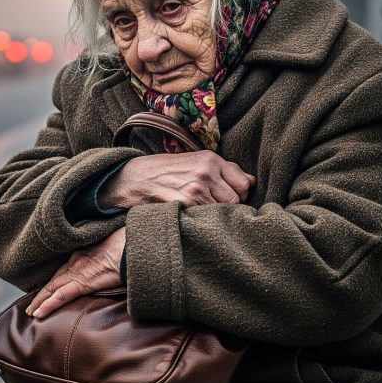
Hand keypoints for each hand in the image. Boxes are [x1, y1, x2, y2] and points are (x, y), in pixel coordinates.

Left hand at [25, 227, 124, 319]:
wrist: (134, 245)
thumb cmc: (129, 243)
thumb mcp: (117, 246)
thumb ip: (111, 254)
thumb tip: (117, 260)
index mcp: (84, 253)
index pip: (65, 268)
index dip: (55, 279)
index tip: (49, 288)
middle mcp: (76, 261)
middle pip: (54, 279)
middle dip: (43, 292)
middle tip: (32, 304)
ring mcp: (78, 272)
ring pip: (52, 288)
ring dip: (40, 301)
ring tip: (31, 312)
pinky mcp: (83, 283)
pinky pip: (61, 296)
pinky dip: (48, 305)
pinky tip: (38, 314)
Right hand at [98, 151, 254, 208]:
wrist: (130, 179)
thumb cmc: (163, 172)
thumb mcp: (193, 162)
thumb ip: (223, 170)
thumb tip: (251, 181)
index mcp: (210, 159)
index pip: (244, 184)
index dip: (239, 196)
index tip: (226, 200)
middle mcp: (205, 172)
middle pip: (235, 201)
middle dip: (227, 209)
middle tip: (210, 211)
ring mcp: (194, 189)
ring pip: (220, 213)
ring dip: (212, 218)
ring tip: (197, 214)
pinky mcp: (182, 205)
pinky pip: (203, 220)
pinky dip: (199, 223)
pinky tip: (188, 219)